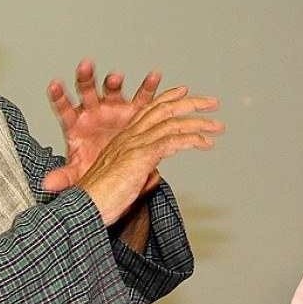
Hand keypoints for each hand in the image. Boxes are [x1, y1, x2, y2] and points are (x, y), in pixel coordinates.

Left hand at [41, 59, 161, 192]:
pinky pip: (142, 97)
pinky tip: (153, 77)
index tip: (54, 85)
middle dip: (86, 78)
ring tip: (116, 78)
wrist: (119, 166)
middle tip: (86, 67)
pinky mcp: (134, 111)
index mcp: (77, 123)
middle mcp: (95, 111)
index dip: (59, 96)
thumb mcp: (80, 172)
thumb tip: (48, 184)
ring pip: (113, 90)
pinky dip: (148, 86)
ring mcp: (114, 108)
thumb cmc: (95, 164)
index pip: (65, 108)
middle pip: (87, 91)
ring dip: (114, 82)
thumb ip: (65, 176)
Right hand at [76, 86, 222, 225]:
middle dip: (191, 103)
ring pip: (171, 122)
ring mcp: (135, 144)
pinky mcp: (141, 156)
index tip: (185, 94)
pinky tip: (206, 143)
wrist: (85, 209)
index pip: (149, 111)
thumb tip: (155, 176)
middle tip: (212, 103)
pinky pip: (172, 140)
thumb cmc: (99, 200)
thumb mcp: (125, 184)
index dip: (168, 99)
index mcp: (123, 140)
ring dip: (199, 122)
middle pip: (163, 109)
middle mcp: (128, 137)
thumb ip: (141, 176)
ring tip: (218, 126)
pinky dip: (192, 139)